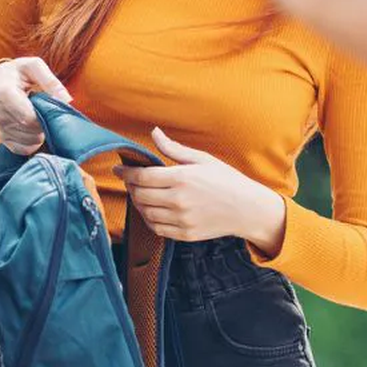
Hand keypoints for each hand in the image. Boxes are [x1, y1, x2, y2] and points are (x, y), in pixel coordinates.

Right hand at [0, 56, 72, 154]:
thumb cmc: (19, 73)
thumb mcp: (33, 66)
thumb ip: (50, 81)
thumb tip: (67, 100)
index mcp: (6, 94)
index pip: (29, 118)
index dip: (45, 118)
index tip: (51, 108)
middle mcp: (0, 114)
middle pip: (31, 132)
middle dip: (45, 125)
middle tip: (46, 112)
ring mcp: (0, 128)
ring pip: (30, 143)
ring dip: (41, 134)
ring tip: (39, 118)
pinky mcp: (2, 138)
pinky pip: (23, 150)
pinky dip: (34, 143)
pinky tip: (35, 129)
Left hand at [116, 128, 287, 252]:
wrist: (247, 209)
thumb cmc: (226, 180)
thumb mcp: (202, 159)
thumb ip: (174, 149)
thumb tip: (154, 132)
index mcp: (182, 178)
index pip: (142, 177)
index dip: (126, 173)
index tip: (119, 168)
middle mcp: (179, 201)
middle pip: (140, 195)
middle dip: (131, 186)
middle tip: (130, 180)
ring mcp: (181, 220)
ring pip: (145, 213)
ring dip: (138, 203)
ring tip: (141, 194)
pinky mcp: (185, 234)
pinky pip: (157, 228)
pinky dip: (149, 219)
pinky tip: (152, 209)